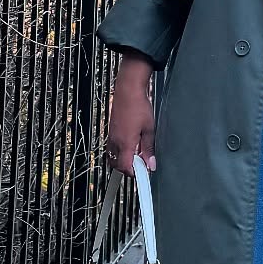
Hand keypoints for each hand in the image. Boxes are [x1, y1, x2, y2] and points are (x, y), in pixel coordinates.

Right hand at [106, 56, 155, 173]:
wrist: (127, 90)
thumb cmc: (139, 106)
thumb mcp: (149, 129)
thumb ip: (149, 149)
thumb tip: (151, 164)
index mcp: (125, 143)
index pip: (125, 167)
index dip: (134, 173)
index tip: (143, 173)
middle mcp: (115, 142)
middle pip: (117, 165)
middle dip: (128, 169)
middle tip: (141, 165)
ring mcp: (111, 136)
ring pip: (113, 157)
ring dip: (123, 160)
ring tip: (137, 155)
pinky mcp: (111, 131)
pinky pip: (112, 148)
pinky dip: (119, 152)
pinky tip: (131, 145)